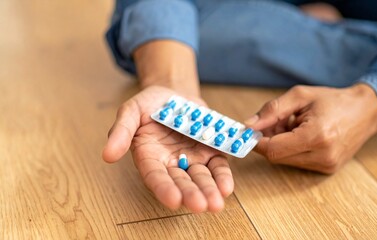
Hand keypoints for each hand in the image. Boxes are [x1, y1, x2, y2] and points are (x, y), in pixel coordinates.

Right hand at [102, 86, 233, 211]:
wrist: (173, 94)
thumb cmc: (149, 104)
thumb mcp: (131, 111)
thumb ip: (121, 131)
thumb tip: (108, 155)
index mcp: (149, 157)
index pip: (156, 176)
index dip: (164, 188)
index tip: (173, 199)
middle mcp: (171, 163)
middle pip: (181, 182)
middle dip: (190, 194)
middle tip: (200, 205)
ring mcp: (192, 159)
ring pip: (201, 178)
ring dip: (209, 191)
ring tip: (216, 203)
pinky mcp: (210, 151)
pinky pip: (217, 165)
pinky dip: (222, 175)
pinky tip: (227, 186)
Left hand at [245, 84, 376, 173]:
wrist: (366, 111)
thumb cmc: (333, 100)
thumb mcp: (300, 96)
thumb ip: (272, 110)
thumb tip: (248, 126)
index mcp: (317, 135)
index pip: (273, 149)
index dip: (256, 141)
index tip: (247, 131)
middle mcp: (322, 155)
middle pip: (277, 157)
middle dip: (267, 140)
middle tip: (270, 123)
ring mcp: (326, 165)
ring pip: (285, 160)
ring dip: (279, 144)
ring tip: (290, 125)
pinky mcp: (327, 169)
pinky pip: (297, 161)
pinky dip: (290, 149)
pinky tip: (299, 134)